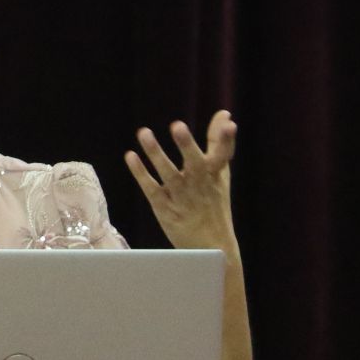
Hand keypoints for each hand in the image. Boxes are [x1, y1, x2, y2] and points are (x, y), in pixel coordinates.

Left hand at [123, 109, 238, 253]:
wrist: (211, 245)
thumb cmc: (214, 201)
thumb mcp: (220, 172)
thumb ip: (219, 142)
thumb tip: (225, 114)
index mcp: (215, 174)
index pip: (223, 154)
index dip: (226, 139)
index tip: (228, 124)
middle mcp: (199, 183)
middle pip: (195, 163)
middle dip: (187, 145)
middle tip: (177, 126)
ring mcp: (181, 196)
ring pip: (168, 174)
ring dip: (156, 153)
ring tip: (144, 132)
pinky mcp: (165, 207)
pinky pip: (151, 188)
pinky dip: (141, 173)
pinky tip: (130, 156)